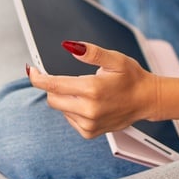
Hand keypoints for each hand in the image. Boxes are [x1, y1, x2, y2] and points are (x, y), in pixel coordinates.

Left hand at [27, 41, 161, 138]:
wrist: (147, 100)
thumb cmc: (132, 77)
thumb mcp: (115, 59)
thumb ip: (91, 52)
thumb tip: (70, 46)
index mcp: (92, 89)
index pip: (53, 85)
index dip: (38, 77)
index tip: (31, 71)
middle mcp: (89, 110)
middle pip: (52, 98)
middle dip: (54, 87)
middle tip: (70, 79)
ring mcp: (89, 124)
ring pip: (61, 109)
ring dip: (66, 98)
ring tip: (88, 91)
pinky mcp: (90, 132)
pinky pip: (69, 119)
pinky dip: (73, 110)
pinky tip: (90, 104)